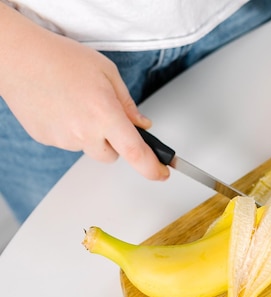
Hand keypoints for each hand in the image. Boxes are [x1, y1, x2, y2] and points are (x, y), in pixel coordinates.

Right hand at [0, 6, 168, 180]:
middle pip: (112, 155)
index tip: (162, 173)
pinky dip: (70, 130)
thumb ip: (128, 103)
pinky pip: (68, 142)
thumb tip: (142, 124)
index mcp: (105, 114)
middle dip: (115, 141)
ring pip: (89, 148)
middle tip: (105, 114)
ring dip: (91, 134)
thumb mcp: (107, 73)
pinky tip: (62, 107)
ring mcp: (63, 139)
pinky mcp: (46, 139)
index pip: (136, 153)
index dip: (153, 167)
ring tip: (78, 104)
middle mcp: (84, 132)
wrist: (18, 57)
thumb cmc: (60, 58)